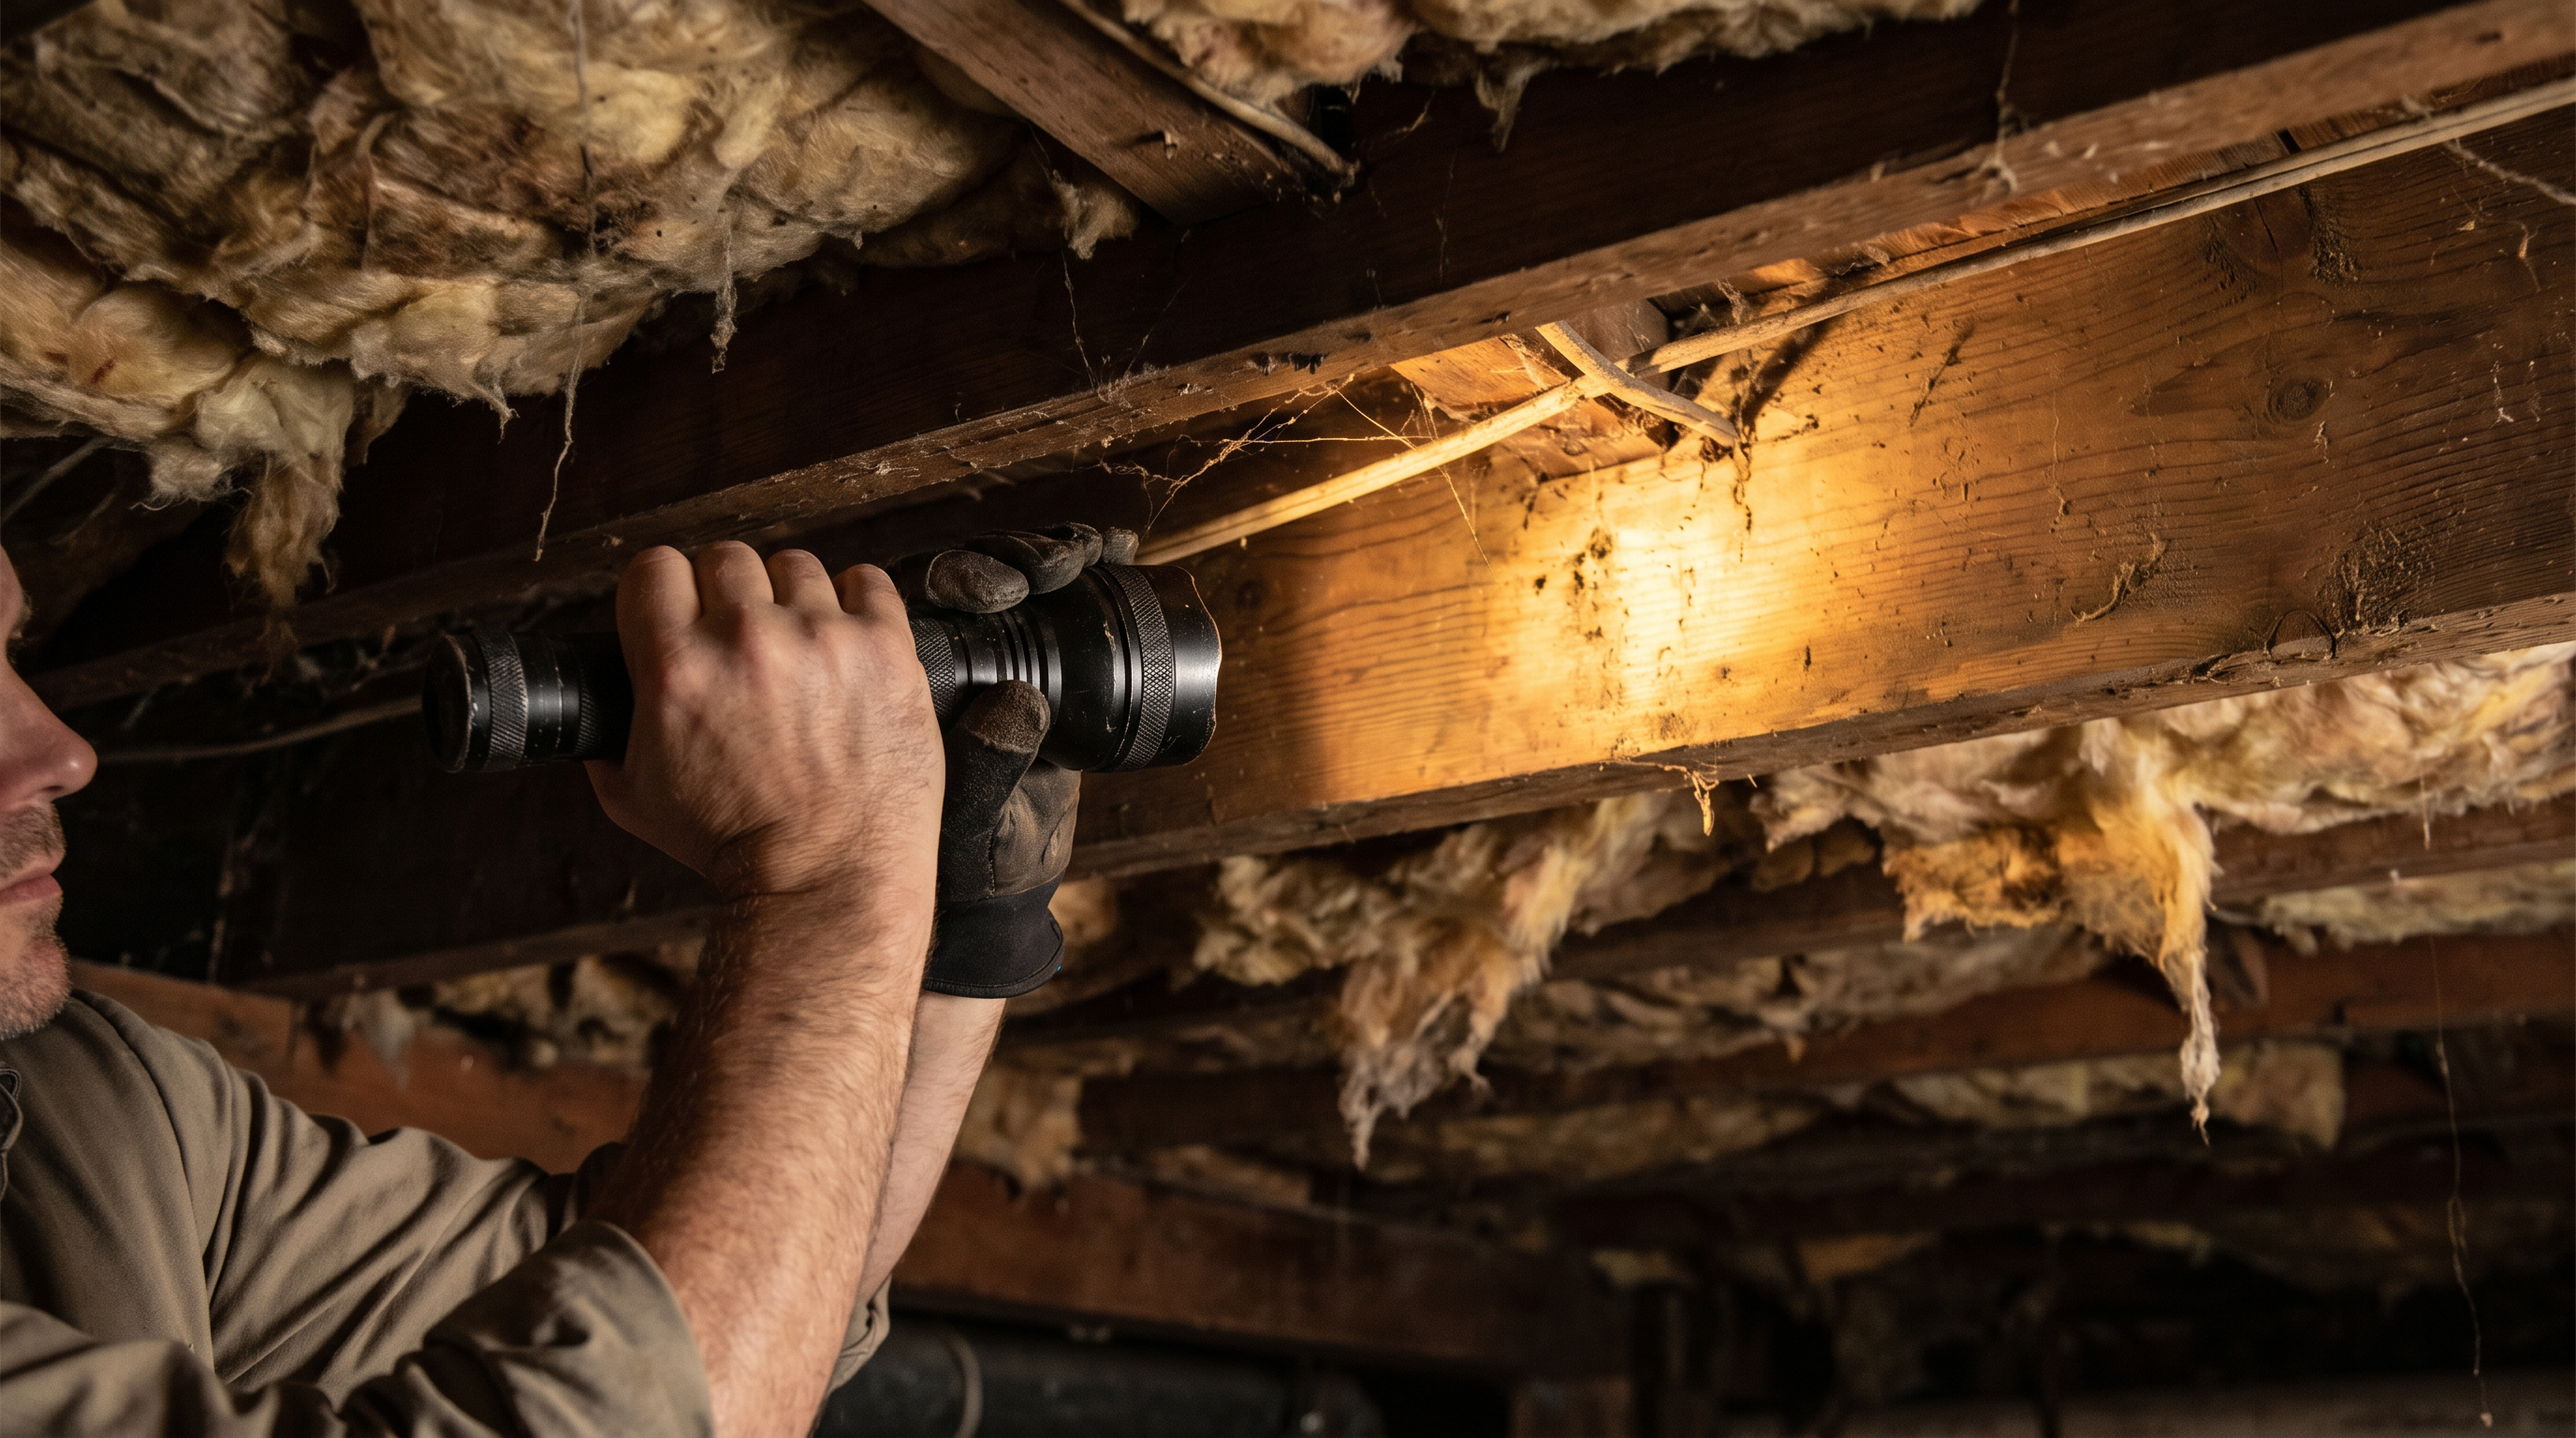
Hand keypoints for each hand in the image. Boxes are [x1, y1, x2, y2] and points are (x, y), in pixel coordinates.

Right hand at [586, 543, 941, 927]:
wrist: (827, 877)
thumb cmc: (738, 846)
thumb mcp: (633, 799)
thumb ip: (608, 735)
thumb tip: (601, 698)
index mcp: (680, 669)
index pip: (654, 567)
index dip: (664, 589)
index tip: (681, 609)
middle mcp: (749, 642)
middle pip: (726, 558)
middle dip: (727, 594)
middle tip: (741, 637)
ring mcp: (824, 640)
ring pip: (797, 565)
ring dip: (792, 598)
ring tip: (799, 646)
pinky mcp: (886, 650)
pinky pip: (868, 581)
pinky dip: (858, 602)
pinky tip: (847, 636)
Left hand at [896, 523, 1133, 996]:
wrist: (992, 897)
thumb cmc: (962, 866)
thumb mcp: (971, 821)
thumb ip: (988, 769)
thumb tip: (1019, 706)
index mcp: (907, 688)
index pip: (921, 607)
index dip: (960, 583)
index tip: (992, 591)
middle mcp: (940, 665)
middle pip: (968, 579)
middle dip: (1009, 564)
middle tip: (1038, 576)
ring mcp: (993, 663)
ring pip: (1011, 582)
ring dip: (1044, 558)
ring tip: (1080, 557)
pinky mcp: (1044, 670)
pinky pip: (1055, 605)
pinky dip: (1080, 569)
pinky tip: (1111, 552)